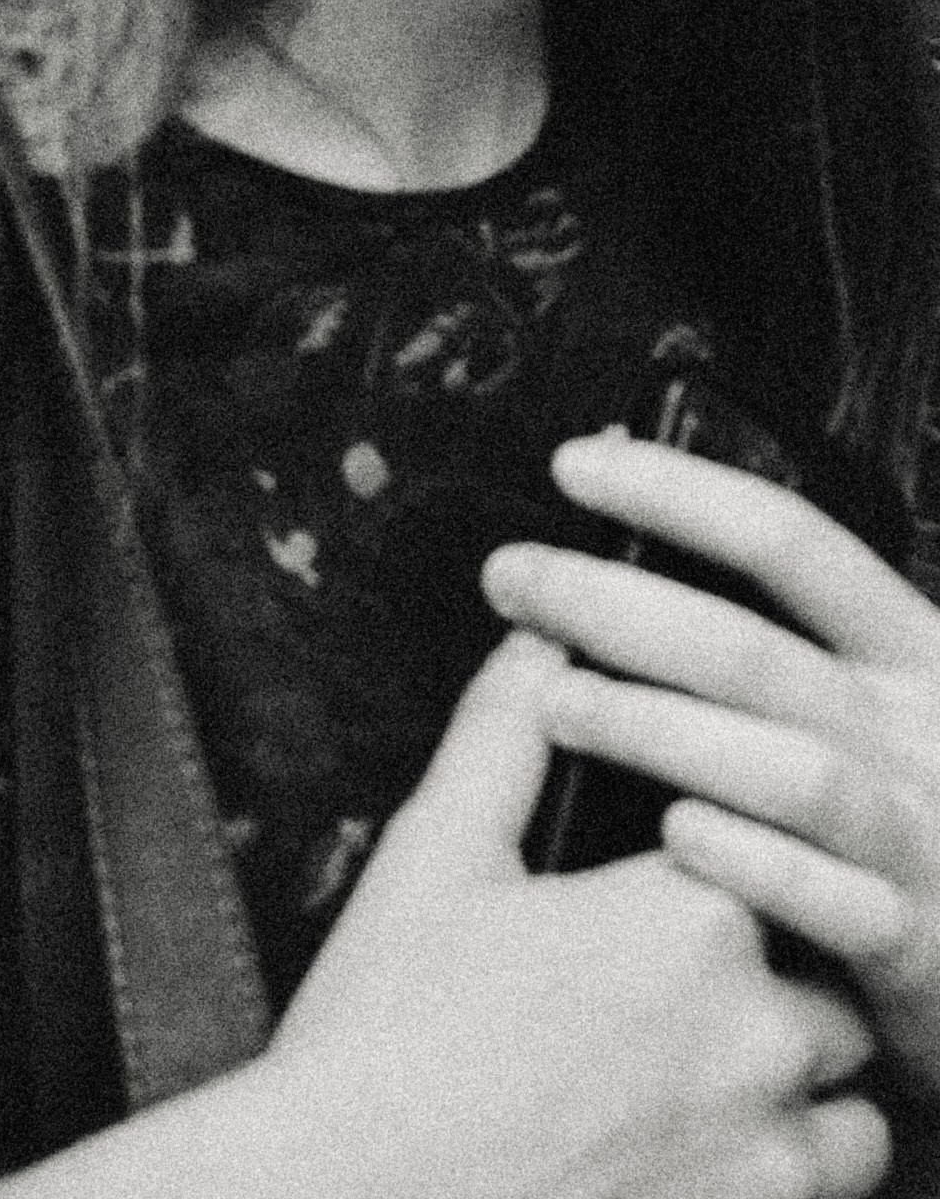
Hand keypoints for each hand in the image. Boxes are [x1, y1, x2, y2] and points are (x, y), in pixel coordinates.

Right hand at [261, 630, 887, 1198]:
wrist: (350, 1196)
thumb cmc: (387, 1034)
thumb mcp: (435, 853)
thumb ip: (505, 732)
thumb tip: (541, 640)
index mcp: (692, 915)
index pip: (776, 849)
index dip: (730, 865)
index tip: (678, 884)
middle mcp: (757, 1033)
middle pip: (833, 982)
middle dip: (778, 979)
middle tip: (684, 986)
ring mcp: (766, 1154)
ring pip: (855, 1107)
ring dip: (807, 1087)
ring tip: (715, 1078)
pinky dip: (783, 1174)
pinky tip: (707, 1150)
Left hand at [484, 434, 939, 1098]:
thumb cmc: (906, 819)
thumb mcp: (875, 709)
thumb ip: (777, 647)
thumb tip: (621, 559)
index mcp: (911, 651)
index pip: (789, 542)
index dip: (679, 494)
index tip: (572, 465)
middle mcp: (919, 732)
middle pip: (754, 651)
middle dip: (617, 605)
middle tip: (510, 579)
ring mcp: (921, 837)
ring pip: (787, 770)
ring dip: (661, 730)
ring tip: (554, 702)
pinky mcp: (916, 944)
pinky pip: (828, 899)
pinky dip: (749, 859)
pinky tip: (672, 833)